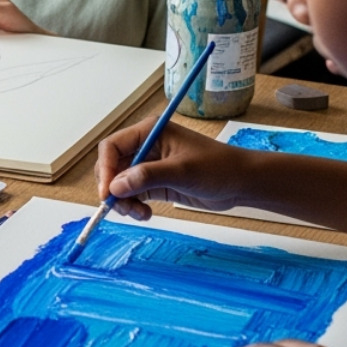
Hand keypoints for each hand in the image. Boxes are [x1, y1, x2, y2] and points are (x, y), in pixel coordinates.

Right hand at [94, 118, 248, 219]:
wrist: (242, 183)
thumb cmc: (218, 168)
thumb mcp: (182, 171)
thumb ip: (147, 177)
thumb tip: (114, 187)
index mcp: (149, 132)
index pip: (112, 147)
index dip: (104, 169)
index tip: (107, 192)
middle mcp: (145, 147)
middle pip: (112, 167)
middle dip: (114, 189)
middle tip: (123, 208)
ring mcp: (150, 165)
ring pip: (120, 184)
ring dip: (124, 201)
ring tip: (139, 214)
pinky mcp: (156, 182)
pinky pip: (133, 194)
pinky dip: (134, 206)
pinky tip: (146, 214)